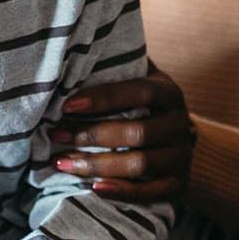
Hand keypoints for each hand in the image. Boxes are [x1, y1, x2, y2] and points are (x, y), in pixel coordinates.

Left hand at [49, 66, 192, 202]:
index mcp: (169, 93)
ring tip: (61, 164)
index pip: (140, 92)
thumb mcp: (138, 82)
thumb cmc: (141, 107)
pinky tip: (92, 188)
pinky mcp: (178, 185)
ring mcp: (181, 156)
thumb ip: (117, 68)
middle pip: (137, 132)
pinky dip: (120, 191)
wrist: (176, 143)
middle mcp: (180, 124)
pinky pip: (149, 193)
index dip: (104, 99)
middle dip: (92, 135)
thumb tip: (73, 46)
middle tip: (56, 136)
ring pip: (140, 164)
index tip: (66, 106)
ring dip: (97, 164)